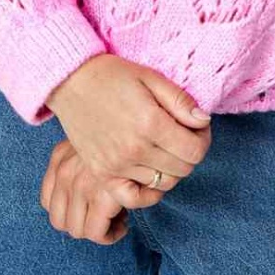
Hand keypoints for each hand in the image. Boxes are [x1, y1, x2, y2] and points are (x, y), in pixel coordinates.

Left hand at [39, 137, 168, 243]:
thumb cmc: (122, 133)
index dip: (69, 211)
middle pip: (60, 221)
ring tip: (117, 218)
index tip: (90, 207)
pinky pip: (98, 232)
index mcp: (59, 157)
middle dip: (83, 224)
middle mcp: (66, 172)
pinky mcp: (104, 196)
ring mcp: (83, 184)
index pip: (48, 201)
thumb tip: (78, 197)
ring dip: (98, 229)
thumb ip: (80, 161)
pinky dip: (111, 233)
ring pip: (79, 230)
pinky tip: (124, 222)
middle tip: (105, 215)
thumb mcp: (92, 139)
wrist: (141, 127)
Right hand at [44, 52, 212, 191]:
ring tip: (164, 149)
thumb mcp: (151, 77)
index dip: (203, 139)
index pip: (195, 150)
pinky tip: (150, 175)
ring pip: (162, 183)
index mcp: (150, 123)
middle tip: (182, 136)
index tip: (197, 127)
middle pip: (183, 169)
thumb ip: (180, 101)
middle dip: (190, 153)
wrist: (70, 81)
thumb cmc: (112, 75)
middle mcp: (134, 149)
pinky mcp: (101, 173)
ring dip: (171, 168)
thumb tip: (203, 121)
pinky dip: (147, 193)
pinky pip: (132, 198)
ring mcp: (116, 165)